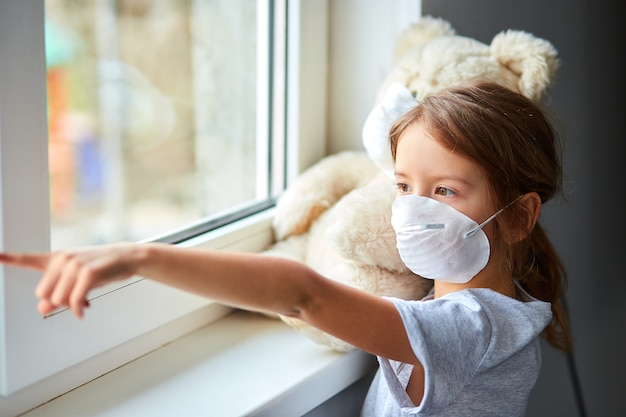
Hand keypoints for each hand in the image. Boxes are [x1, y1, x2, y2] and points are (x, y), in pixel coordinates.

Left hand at [0, 243, 139, 318]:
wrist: (126, 257)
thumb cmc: (101, 268)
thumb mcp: (76, 281)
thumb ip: (56, 294)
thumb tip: (42, 309)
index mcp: (56, 258)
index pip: (28, 259)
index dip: (10, 258)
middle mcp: (63, 259)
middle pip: (43, 293)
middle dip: (58, 301)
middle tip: (74, 299)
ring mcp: (75, 264)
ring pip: (58, 299)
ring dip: (71, 306)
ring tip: (84, 300)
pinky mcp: (88, 273)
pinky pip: (74, 300)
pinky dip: (78, 309)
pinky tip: (84, 310)